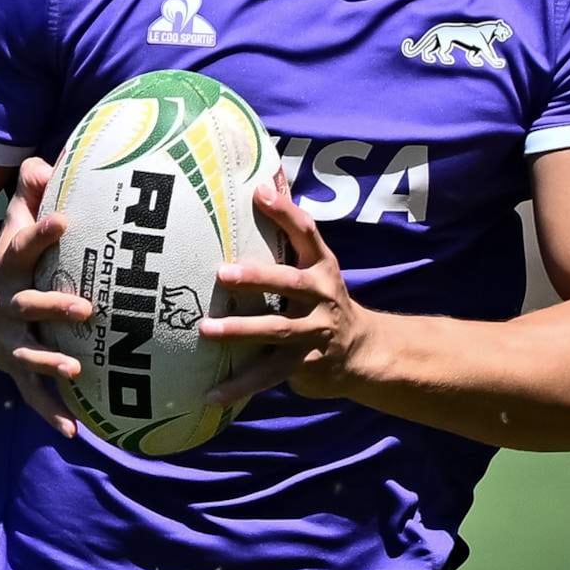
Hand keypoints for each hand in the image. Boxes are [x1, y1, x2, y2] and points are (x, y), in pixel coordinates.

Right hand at [0, 156, 93, 439]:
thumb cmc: (2, 265)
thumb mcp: (9, 231)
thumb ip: (28, 199)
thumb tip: (44, 161)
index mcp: (6, 269)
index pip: (22, 245)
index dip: (39, 232)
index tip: (62, 219)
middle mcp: (5, 306)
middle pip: (29, 305)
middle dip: (54, 307)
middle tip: (85, 308)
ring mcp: (7, 340)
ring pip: (28, 353)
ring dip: (50, 362)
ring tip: (75, 369)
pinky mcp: (13, 367)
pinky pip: (32, 393)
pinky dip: (50, 412)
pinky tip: (74, 431)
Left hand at [200, 178, 372, 408]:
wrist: (363, 353)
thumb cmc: (323, 299)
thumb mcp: (316, 264)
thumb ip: (290, 227)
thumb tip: (269, 174)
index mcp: (321, 267)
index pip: (307, 232)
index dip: (285, 212)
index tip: (260, 191)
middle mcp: (321, 297)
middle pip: (290, 284)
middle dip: (258, 278)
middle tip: (222, 274)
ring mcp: (314, 332)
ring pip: (277, 331)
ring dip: (241, 331)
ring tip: (206, 329)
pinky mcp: (303, 365)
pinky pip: (267, 376)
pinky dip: (238, 386)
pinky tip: (209, 395)